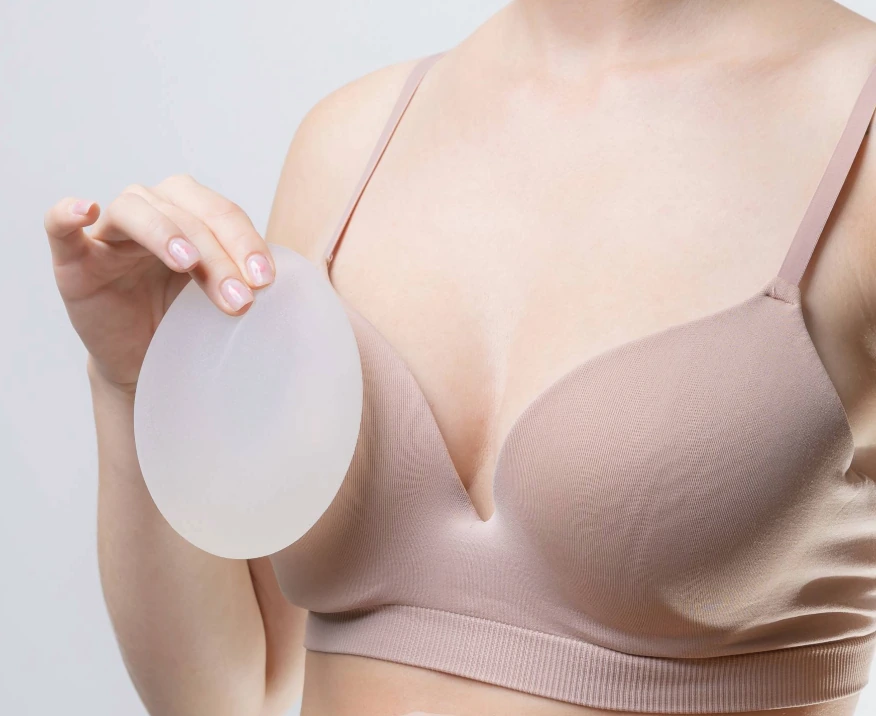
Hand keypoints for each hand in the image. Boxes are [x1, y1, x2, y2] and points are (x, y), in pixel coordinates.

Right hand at [45, 174, 275, 391]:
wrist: (146, 359)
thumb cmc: (185, 320)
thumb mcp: (221, 295)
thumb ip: (244, 275)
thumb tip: (278, 278)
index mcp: (191, 215)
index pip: (221, 212)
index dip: (245, 240)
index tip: (266, 279)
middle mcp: (152, 214)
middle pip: (185, 212)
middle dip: (217, 253)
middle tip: (238, 297)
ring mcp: (110, 235)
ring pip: (135, 210)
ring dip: (166, 233)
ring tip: (188, 263)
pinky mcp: (75, 260)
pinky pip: (59, 227)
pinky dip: (67, 213)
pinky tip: (85, 210)